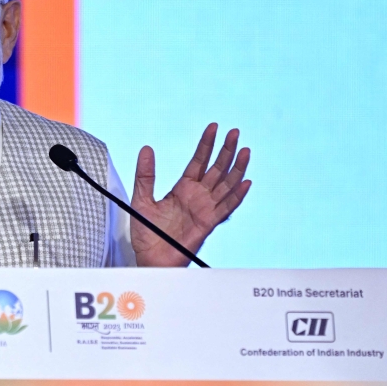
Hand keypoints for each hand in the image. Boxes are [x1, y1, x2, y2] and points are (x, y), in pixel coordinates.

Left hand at [131, 124, 250, 266]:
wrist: (150, 257)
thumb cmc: (147, 233)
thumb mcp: (141, 199)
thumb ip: (145, 175)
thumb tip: (147, 149)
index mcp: (183, 188)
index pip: (198, 161)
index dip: (206, 144)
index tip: (213, 127)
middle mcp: (197, 196)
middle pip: (216, 169)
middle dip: (226, 151)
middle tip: (235, 132)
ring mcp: (205, 209)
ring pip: (226, 185)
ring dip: (236, 168)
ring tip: (245, 151)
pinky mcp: (208, 223)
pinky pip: (226, 208)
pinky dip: (236, 196)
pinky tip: (245, 182)